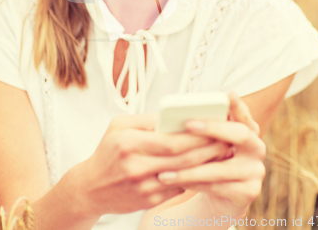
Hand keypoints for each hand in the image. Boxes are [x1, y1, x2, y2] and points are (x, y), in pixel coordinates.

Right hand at [69, 113, 229, 217]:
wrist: (90, 188)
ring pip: (183, 174)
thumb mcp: (118, 126)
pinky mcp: (149, 200)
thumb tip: (174, 116)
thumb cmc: (107, 152)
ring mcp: (143, 186)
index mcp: (128, 143)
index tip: (213, 126)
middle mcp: (136, 166)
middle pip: (182, 158)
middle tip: (227, 139)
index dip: (195, 135)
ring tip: (223, 152)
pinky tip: (208, 168)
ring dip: (207, 164)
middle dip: (208, 148)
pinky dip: (195, 177)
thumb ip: (146, 119)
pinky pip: (178, 187)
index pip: (170, 140)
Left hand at [157, 92, 265, 216]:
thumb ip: (205, 127)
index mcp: (249, 130)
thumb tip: (181, 114)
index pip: (244, 113)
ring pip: (221, 168)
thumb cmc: (210, 160)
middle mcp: (257, 148)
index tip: (227, 94)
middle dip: (213, 127)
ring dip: (190, 168)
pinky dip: (194, 183)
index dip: (238, 104)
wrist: (220, 196)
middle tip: (188, 123)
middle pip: (240, 134)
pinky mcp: (250, 192)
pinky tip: (175, 180)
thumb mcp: (209, 141)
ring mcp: (256, 171)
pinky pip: (217, 187)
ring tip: (166, 168)